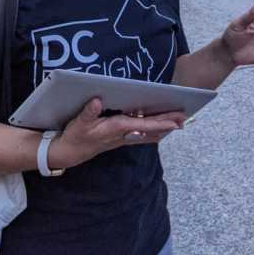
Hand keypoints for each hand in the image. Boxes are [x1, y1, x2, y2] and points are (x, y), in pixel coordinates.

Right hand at [48, 98, 184, 169]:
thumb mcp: (77, 124)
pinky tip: (160, 130)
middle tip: (184, 118)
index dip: (158, 122)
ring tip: (178, 122)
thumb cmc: (75, 137)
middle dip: (167, 124)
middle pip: (149, 129)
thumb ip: (88, 113)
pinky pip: (141, 135)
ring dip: (162, 128)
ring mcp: (122, 138)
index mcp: (115, 129)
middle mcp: (122, 135)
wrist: (69, 153)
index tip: (174, 121)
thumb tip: (97, 101)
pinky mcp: (119, 138)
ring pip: (147, 133)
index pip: (142, 125)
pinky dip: (153, 131)